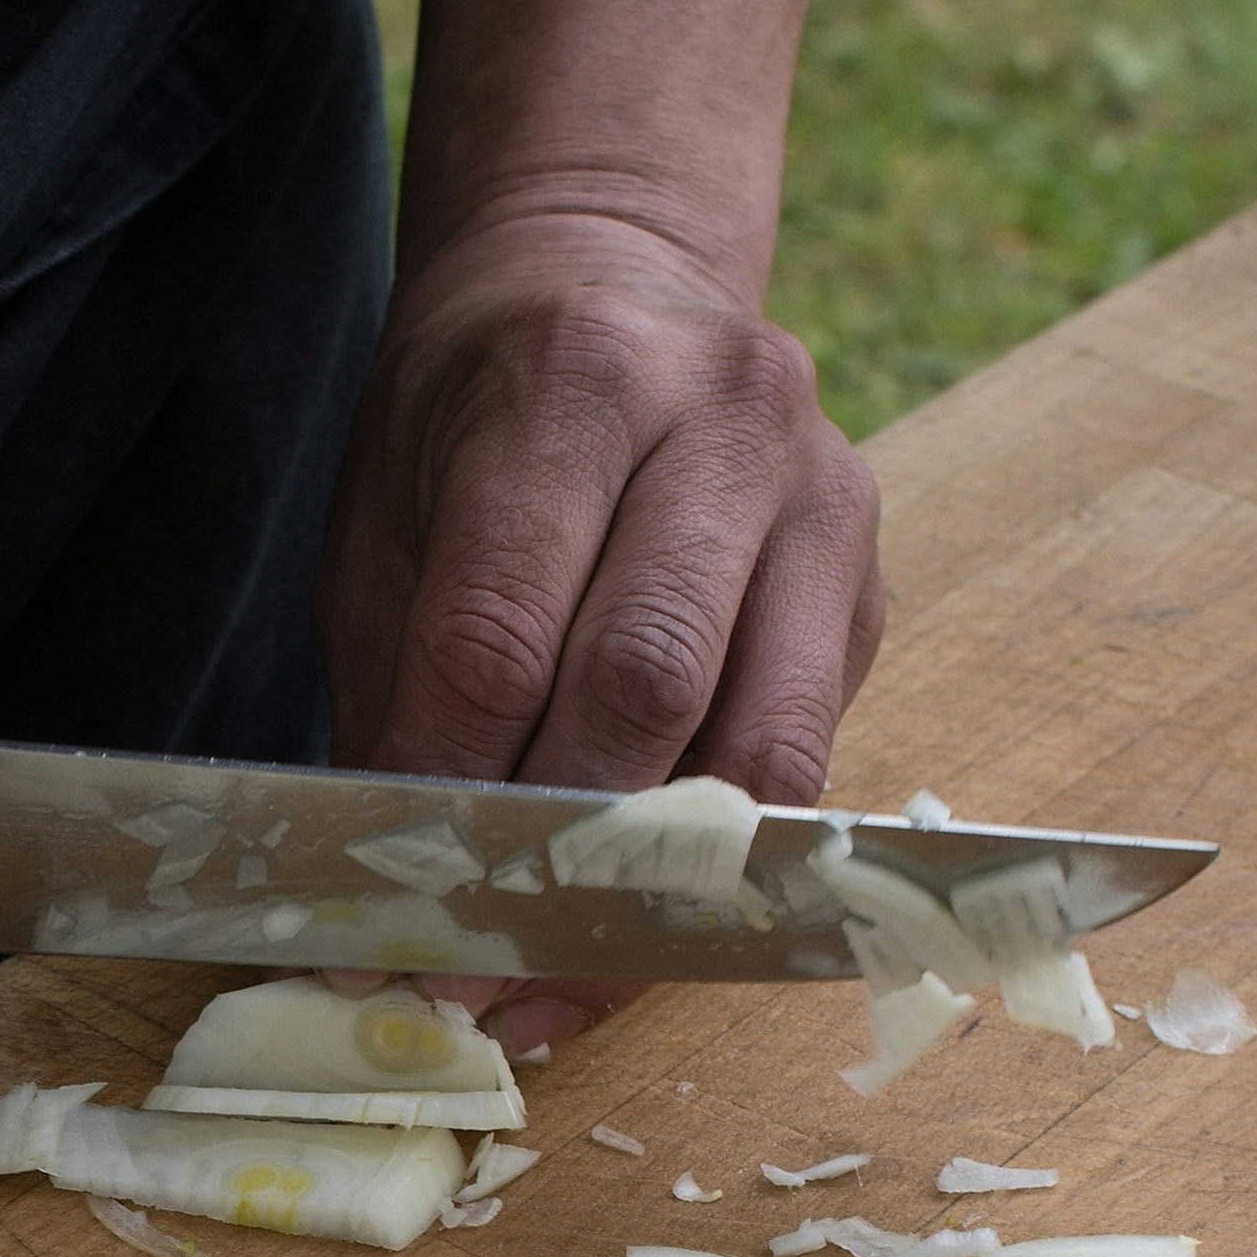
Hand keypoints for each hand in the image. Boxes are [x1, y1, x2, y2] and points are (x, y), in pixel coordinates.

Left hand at [317, 210, 883, 1050]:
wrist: (615, 279)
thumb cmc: (476, 414)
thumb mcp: (386, 514)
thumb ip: (394, 687)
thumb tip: (389, 888)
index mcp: (575, 378)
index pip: (503, 628)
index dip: (447, 790)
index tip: (392, 911)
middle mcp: (726, 423)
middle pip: (647, 686)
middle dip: (553, 853)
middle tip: (474, 971)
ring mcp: (823, 501)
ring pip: (762, 743)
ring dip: (656, 886)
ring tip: (562, 977)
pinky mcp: (871, 583)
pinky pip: (808, 758)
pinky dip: (718, 859)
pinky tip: (643, 920)